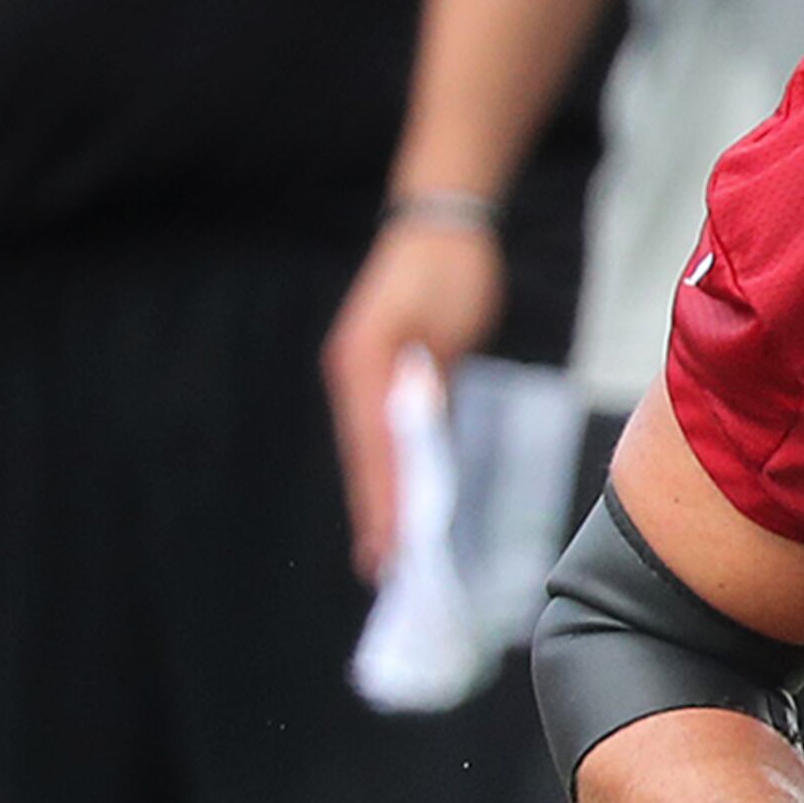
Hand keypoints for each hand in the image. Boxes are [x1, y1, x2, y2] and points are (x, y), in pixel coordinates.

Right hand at [324, 213, 503, 578]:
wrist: (442, 231)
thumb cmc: (447, 272)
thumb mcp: (441, 317)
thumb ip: (426, 368)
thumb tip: (416, 417)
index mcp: (363, 366)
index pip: (377, 448)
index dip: (384, 498)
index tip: (394, 545)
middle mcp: (356, 378)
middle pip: (367, 460)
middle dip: (376, 515)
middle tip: (384, 572)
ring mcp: (366, 381)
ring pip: (373, 456)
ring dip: (379, 504)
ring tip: (386, 556)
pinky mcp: (387, 382)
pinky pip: (386, 442)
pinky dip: (392, 477)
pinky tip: (402, 508)